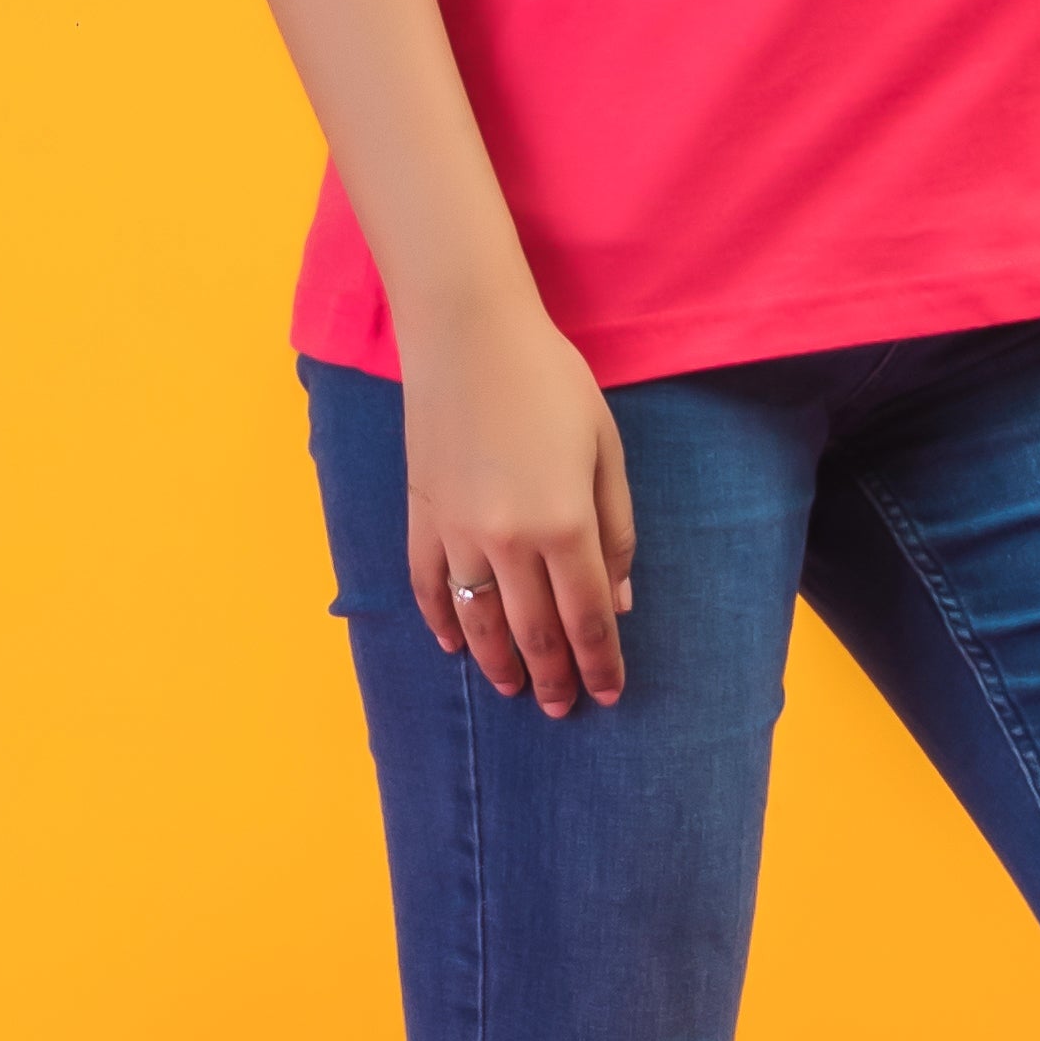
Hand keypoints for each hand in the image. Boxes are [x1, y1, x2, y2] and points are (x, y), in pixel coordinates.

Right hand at [400, 294, 636, 715]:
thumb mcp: (605, 449)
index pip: (587, 618)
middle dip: (553, 678)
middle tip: (562, 708)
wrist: (468, 333)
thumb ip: (616, 529)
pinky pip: (428, 587)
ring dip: (498, 663)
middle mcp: (508, 542)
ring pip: (478, 622)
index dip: (600, 664)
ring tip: (513, 690)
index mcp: (564, 525)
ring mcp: (456, 534)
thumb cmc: (550, 380)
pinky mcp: (421, 516)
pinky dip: (441, 622)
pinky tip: (453, 646)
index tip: (608, 695)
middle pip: (533, 633)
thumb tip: (619, 601)